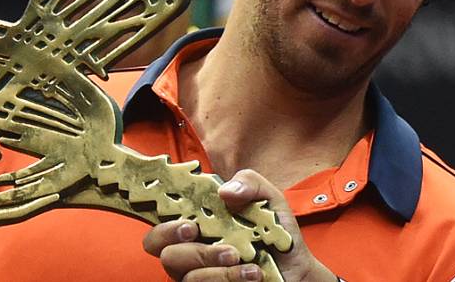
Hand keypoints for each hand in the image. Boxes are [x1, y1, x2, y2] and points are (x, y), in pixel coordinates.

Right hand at [143, 169, 335, 280]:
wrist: (297, 271)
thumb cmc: (276, 235)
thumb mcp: (269, 200)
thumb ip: (249, 182)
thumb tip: (224, 190)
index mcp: (194, 224)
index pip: (158, 223)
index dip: (160, 224)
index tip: (188, 222)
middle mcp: (189, 250)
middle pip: (157, 248)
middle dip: (180, 241)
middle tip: (205, 236)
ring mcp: (196, 274)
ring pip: (184, 273)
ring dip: (213, 262)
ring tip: (242, 258)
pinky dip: (229, 278)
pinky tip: (252, 274)